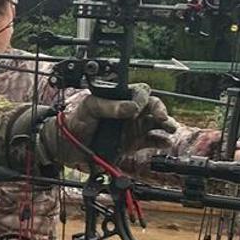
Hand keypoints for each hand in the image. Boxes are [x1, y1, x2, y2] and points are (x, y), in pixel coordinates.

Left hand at [38, 84, 177, 167]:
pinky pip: (152, 141)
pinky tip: (166, 142)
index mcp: (120, 98)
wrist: (69, 146)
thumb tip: (130, 107)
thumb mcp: (89, 107)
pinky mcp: (134, 143)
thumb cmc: (77, 121)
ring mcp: (133, 127)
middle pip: (153, 106)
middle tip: (162, 118)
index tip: (139, 107)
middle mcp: (129, 111)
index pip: (139, 92)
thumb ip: (108, 106)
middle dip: (161, 110)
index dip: (143, 98)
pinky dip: (161, 141)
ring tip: (170, 128)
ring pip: (156, 123)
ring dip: (167, 124)